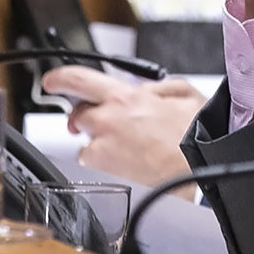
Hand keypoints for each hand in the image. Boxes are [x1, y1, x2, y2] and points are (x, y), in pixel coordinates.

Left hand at [44, 67, 205, 190]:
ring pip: (86, 145)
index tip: (51, 82)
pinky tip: (129, 168)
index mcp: (125, 98)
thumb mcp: (184, 95)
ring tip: (130, 153)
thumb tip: (145, 90)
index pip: (78, 79)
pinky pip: (95, 169)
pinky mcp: (104, 174)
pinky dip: (107, 168)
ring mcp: (103, 151)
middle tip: (107, 127)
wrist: (202, 170)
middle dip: (87, 120)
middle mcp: (107, 122)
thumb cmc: (196, 136)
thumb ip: (158, 87)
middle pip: (78, 116)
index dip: (59, 78)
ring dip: (101, 146)